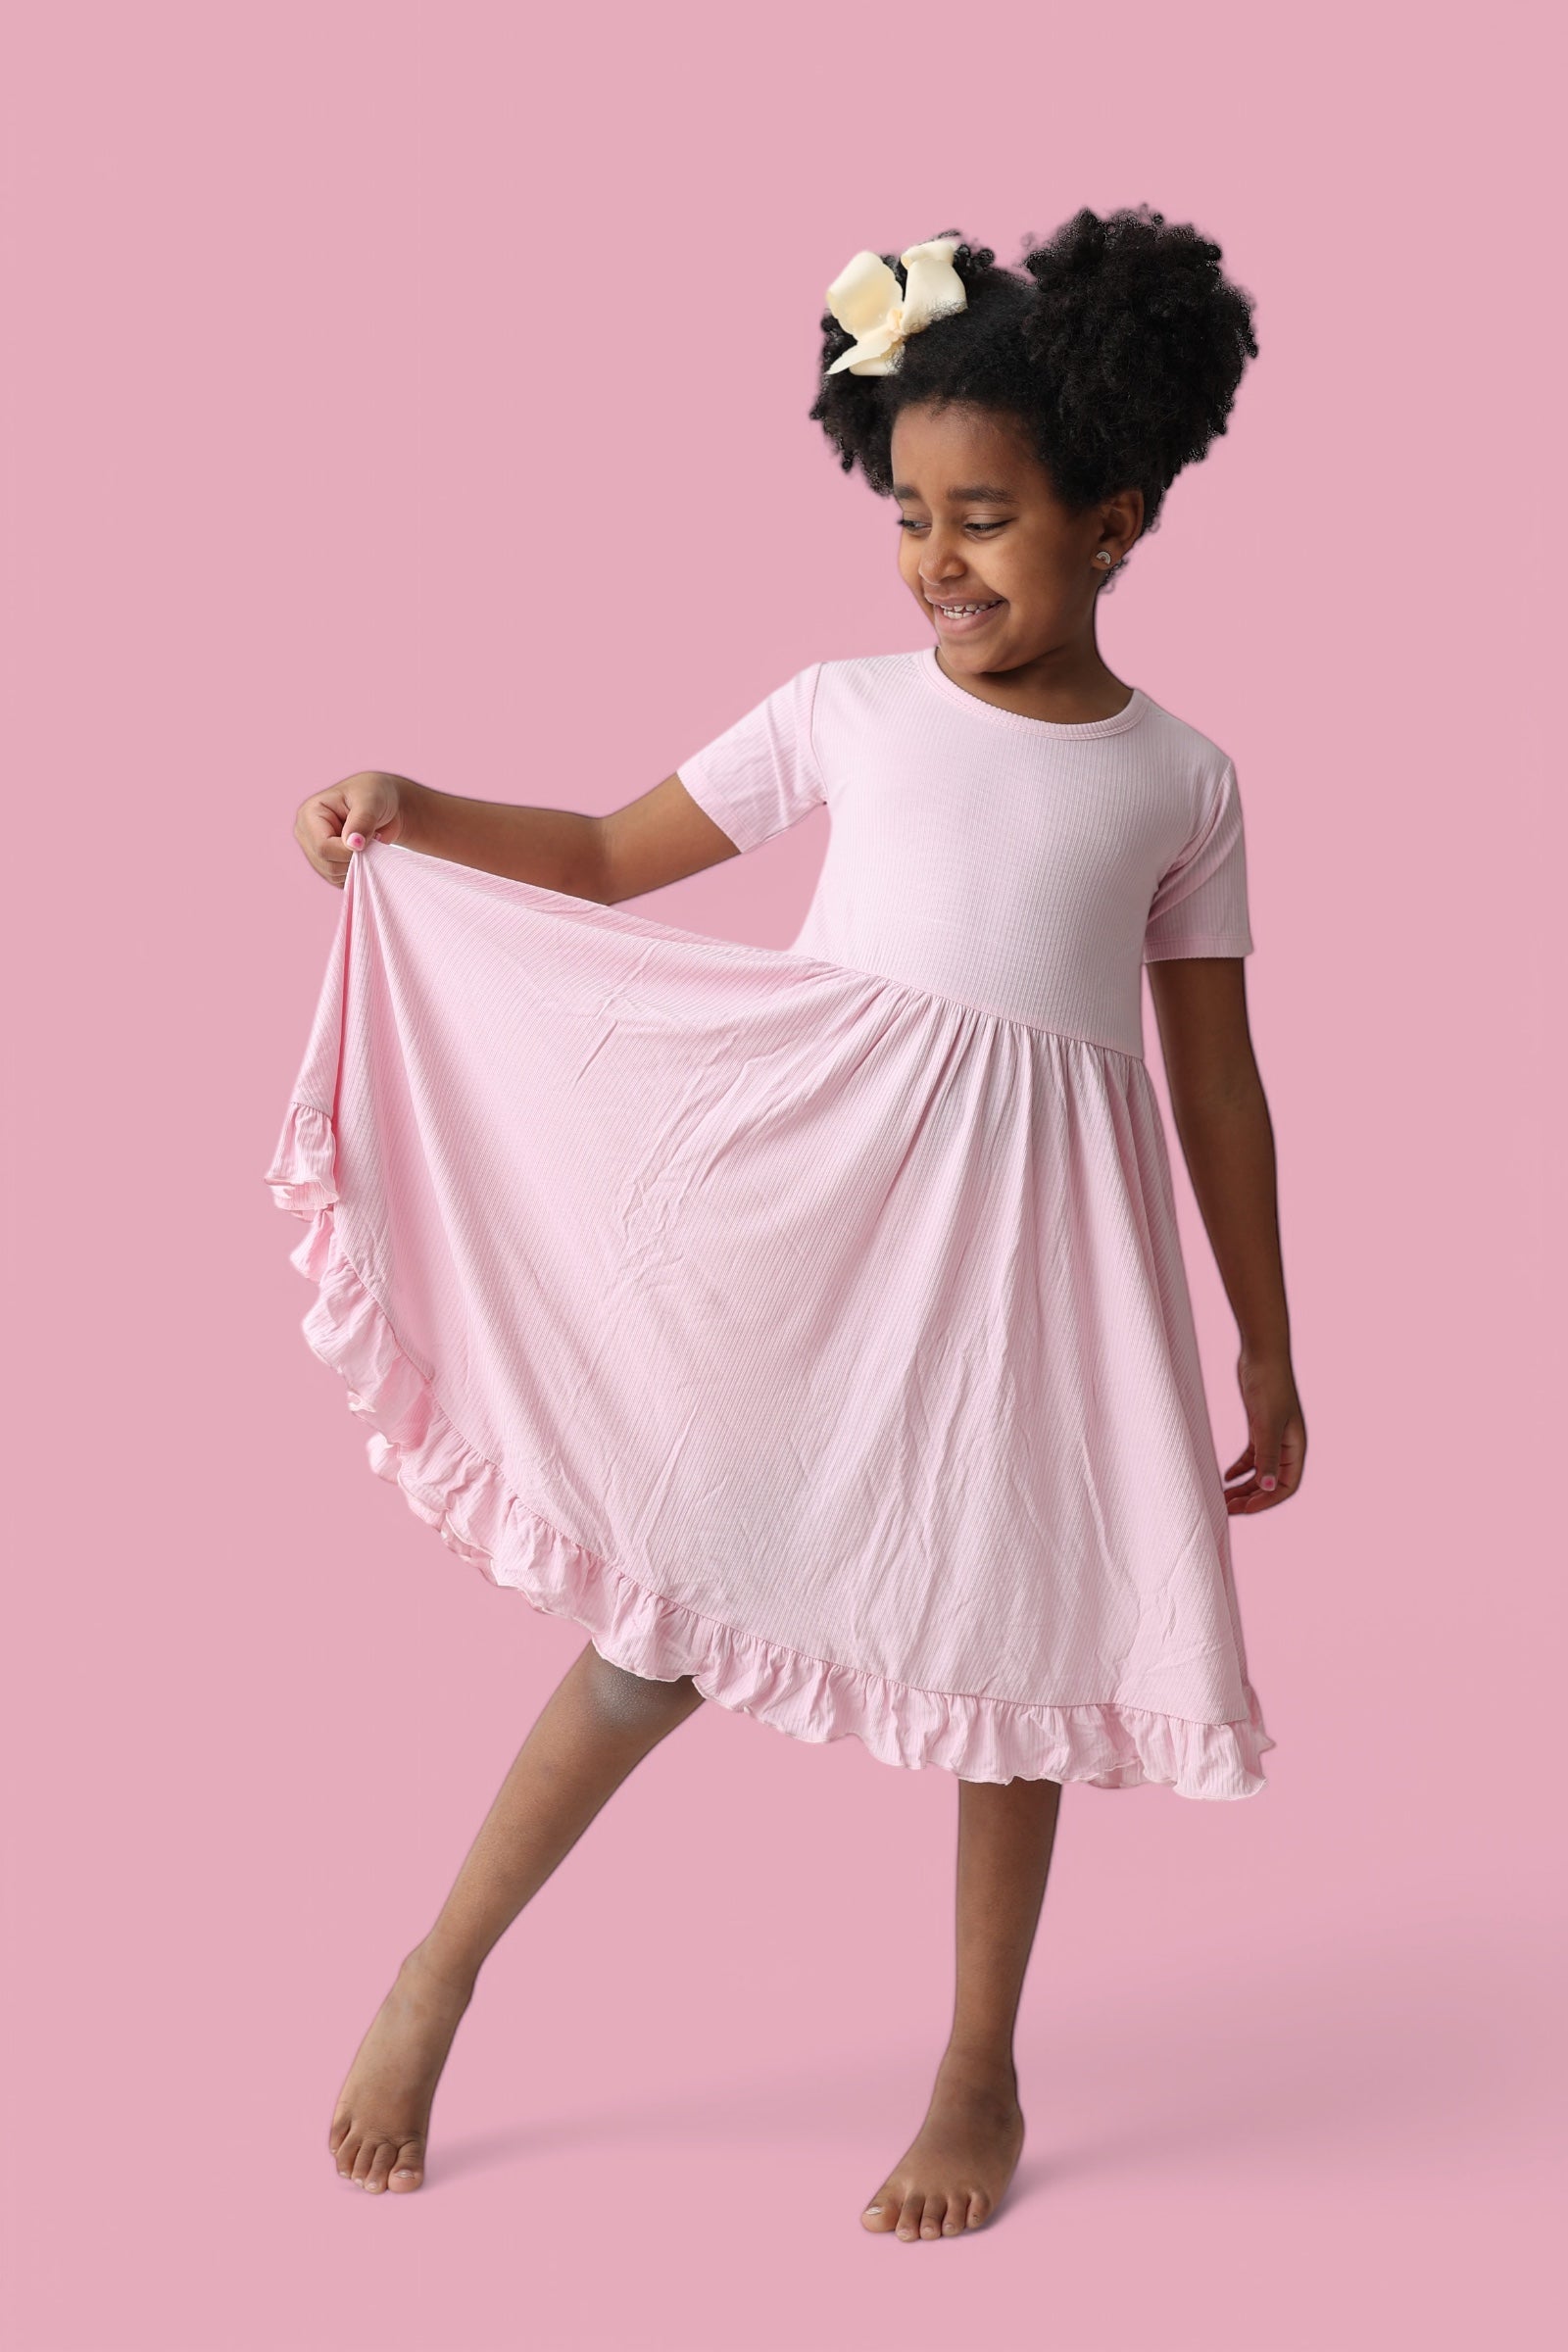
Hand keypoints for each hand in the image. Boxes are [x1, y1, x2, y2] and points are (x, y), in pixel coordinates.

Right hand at [293, 770, 416, 887]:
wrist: (384, 805)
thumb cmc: (375, 795)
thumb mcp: (371, 801)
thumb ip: (362, 820)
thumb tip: (353, 844)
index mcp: (309, 814)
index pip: (322, 846)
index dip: (347, 851)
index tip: (370, 841)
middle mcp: (306, 834)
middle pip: (326, 864)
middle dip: (353, 858)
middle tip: (372, 839)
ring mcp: (314, 851)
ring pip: (332, 875)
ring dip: (357, 865)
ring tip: (368, 843)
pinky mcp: (326, 865)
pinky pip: (339, 881)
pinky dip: (356, 872)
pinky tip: (365, 854)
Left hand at [1223, 1349, 1305, 1513]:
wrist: (1262, 1355)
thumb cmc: (1269, 1385)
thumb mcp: (1267, 1423)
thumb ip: (1267, 1456)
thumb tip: (1268, 1488)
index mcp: (1296, 1447)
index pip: (1286, 1486)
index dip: (1267, 1501)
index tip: (1244, 1510)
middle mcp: (1287, 1445)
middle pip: (1271, 1483)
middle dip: (1251, 1498)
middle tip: (1226, 1508)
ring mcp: (1273, 1436)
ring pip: (1259, 1471)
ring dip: (1243, 1486)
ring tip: (1223, 1498)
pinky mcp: (1259, 1427)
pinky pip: (1252, 1456)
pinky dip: (1240, 1469)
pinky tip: (1226, 1477)